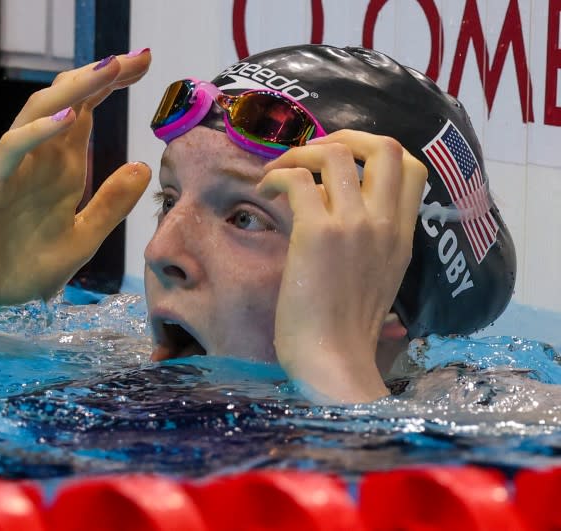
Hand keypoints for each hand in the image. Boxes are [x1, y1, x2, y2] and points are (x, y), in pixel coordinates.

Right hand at [0, 51, 152, 316]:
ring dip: (75, 90)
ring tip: (110, 69)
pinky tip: (66, 119)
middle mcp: (37, 161)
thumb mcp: (80, 240)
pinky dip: (37, 132)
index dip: (112, 86)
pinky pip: (11, 150)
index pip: (85, 113)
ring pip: (39, 114)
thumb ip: (109, 206)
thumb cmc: (18, 269)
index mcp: (58, 170)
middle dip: (102, 77)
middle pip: (67, 102)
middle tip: (139, 56)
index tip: (147, 63)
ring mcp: (11, 169)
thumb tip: (143, 167)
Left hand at [258, 130, 426, 402]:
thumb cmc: (346, 331)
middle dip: (343, 135)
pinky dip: (277, 176)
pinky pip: (298, 179)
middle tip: (310, 155)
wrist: (332, 361)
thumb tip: (346, 216)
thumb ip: (374, 244)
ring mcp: (354, 225)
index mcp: (402, 235)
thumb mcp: (379, 281)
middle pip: (384, 145)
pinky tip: (265, 190)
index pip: (411, 167)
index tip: (343, 161)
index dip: (375, 150)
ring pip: (335, 153)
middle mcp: (384, 223)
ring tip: (278, 172)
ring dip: (299, 153)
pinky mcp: (317, 233)